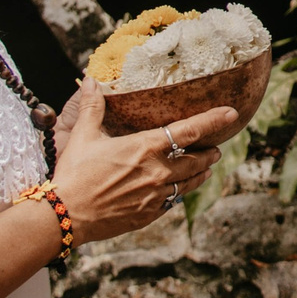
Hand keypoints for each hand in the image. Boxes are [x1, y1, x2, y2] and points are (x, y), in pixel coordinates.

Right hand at [49, 90, 237, 244]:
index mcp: (145, 148)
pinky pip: (171, 202)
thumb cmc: (74, 174)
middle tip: (216, 149)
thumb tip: (91, 81)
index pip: (189, 131)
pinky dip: (178, 194)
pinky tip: (176, 192)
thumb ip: (92, 108)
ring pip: (189, 184)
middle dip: (209, 153)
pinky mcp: (148, 215)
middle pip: (197, 160)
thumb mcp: (82, 136)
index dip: (213, 120)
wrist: (65, 216)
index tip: (231, 113)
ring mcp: (155, 196)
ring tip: (206, 168)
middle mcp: (157, 172)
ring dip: (200, 174)